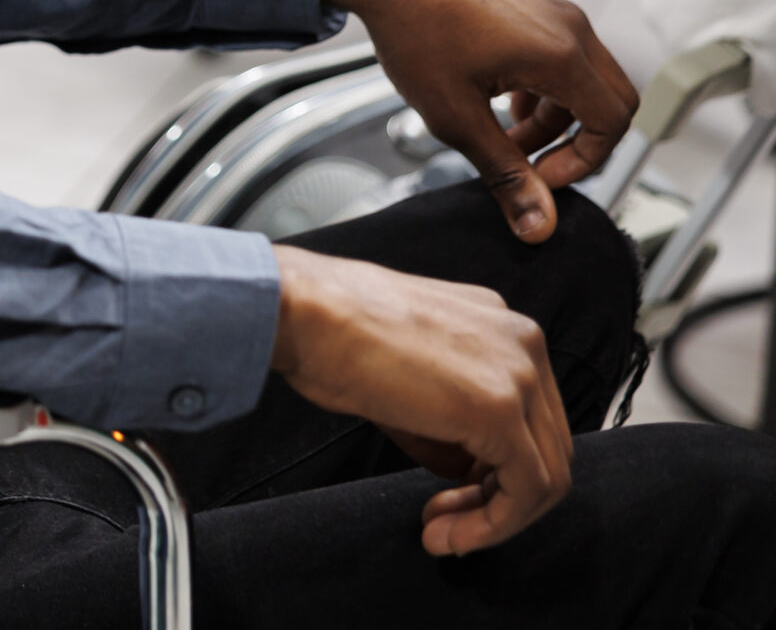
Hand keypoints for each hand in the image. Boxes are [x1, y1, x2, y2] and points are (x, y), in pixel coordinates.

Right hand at [270, 246, 569, 555]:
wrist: (299, 311)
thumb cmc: (326, 331)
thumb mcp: (403, 372)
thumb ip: (447, 421)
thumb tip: (462, 471)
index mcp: (497, 325)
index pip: (528, 416)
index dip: (493, 470)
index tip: (448, 497)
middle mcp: (521, 342)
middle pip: (546, 447)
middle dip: (497, 499)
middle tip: (445, 523)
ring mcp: (519, 373)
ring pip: (547, 474)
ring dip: (496, 518)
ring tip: (443, 534)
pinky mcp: (501, 410)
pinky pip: (526, 489)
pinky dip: (493, 524)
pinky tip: (450, 534)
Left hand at [319, 0, 636, 242]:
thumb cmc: (413, 32)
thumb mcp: (455, 117)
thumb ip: (505, 173)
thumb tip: (539, 226)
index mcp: (561, 54)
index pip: (614, 123)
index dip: (584, 162)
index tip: (539, 177)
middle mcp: (569, 24)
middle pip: (609, 98)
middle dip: (574, 140)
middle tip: (526, 158)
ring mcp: (552, 5)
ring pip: (581, 74)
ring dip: (552, 112)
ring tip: (501, 129)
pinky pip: (559, 48)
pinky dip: (541, 81)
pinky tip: (495, 92)